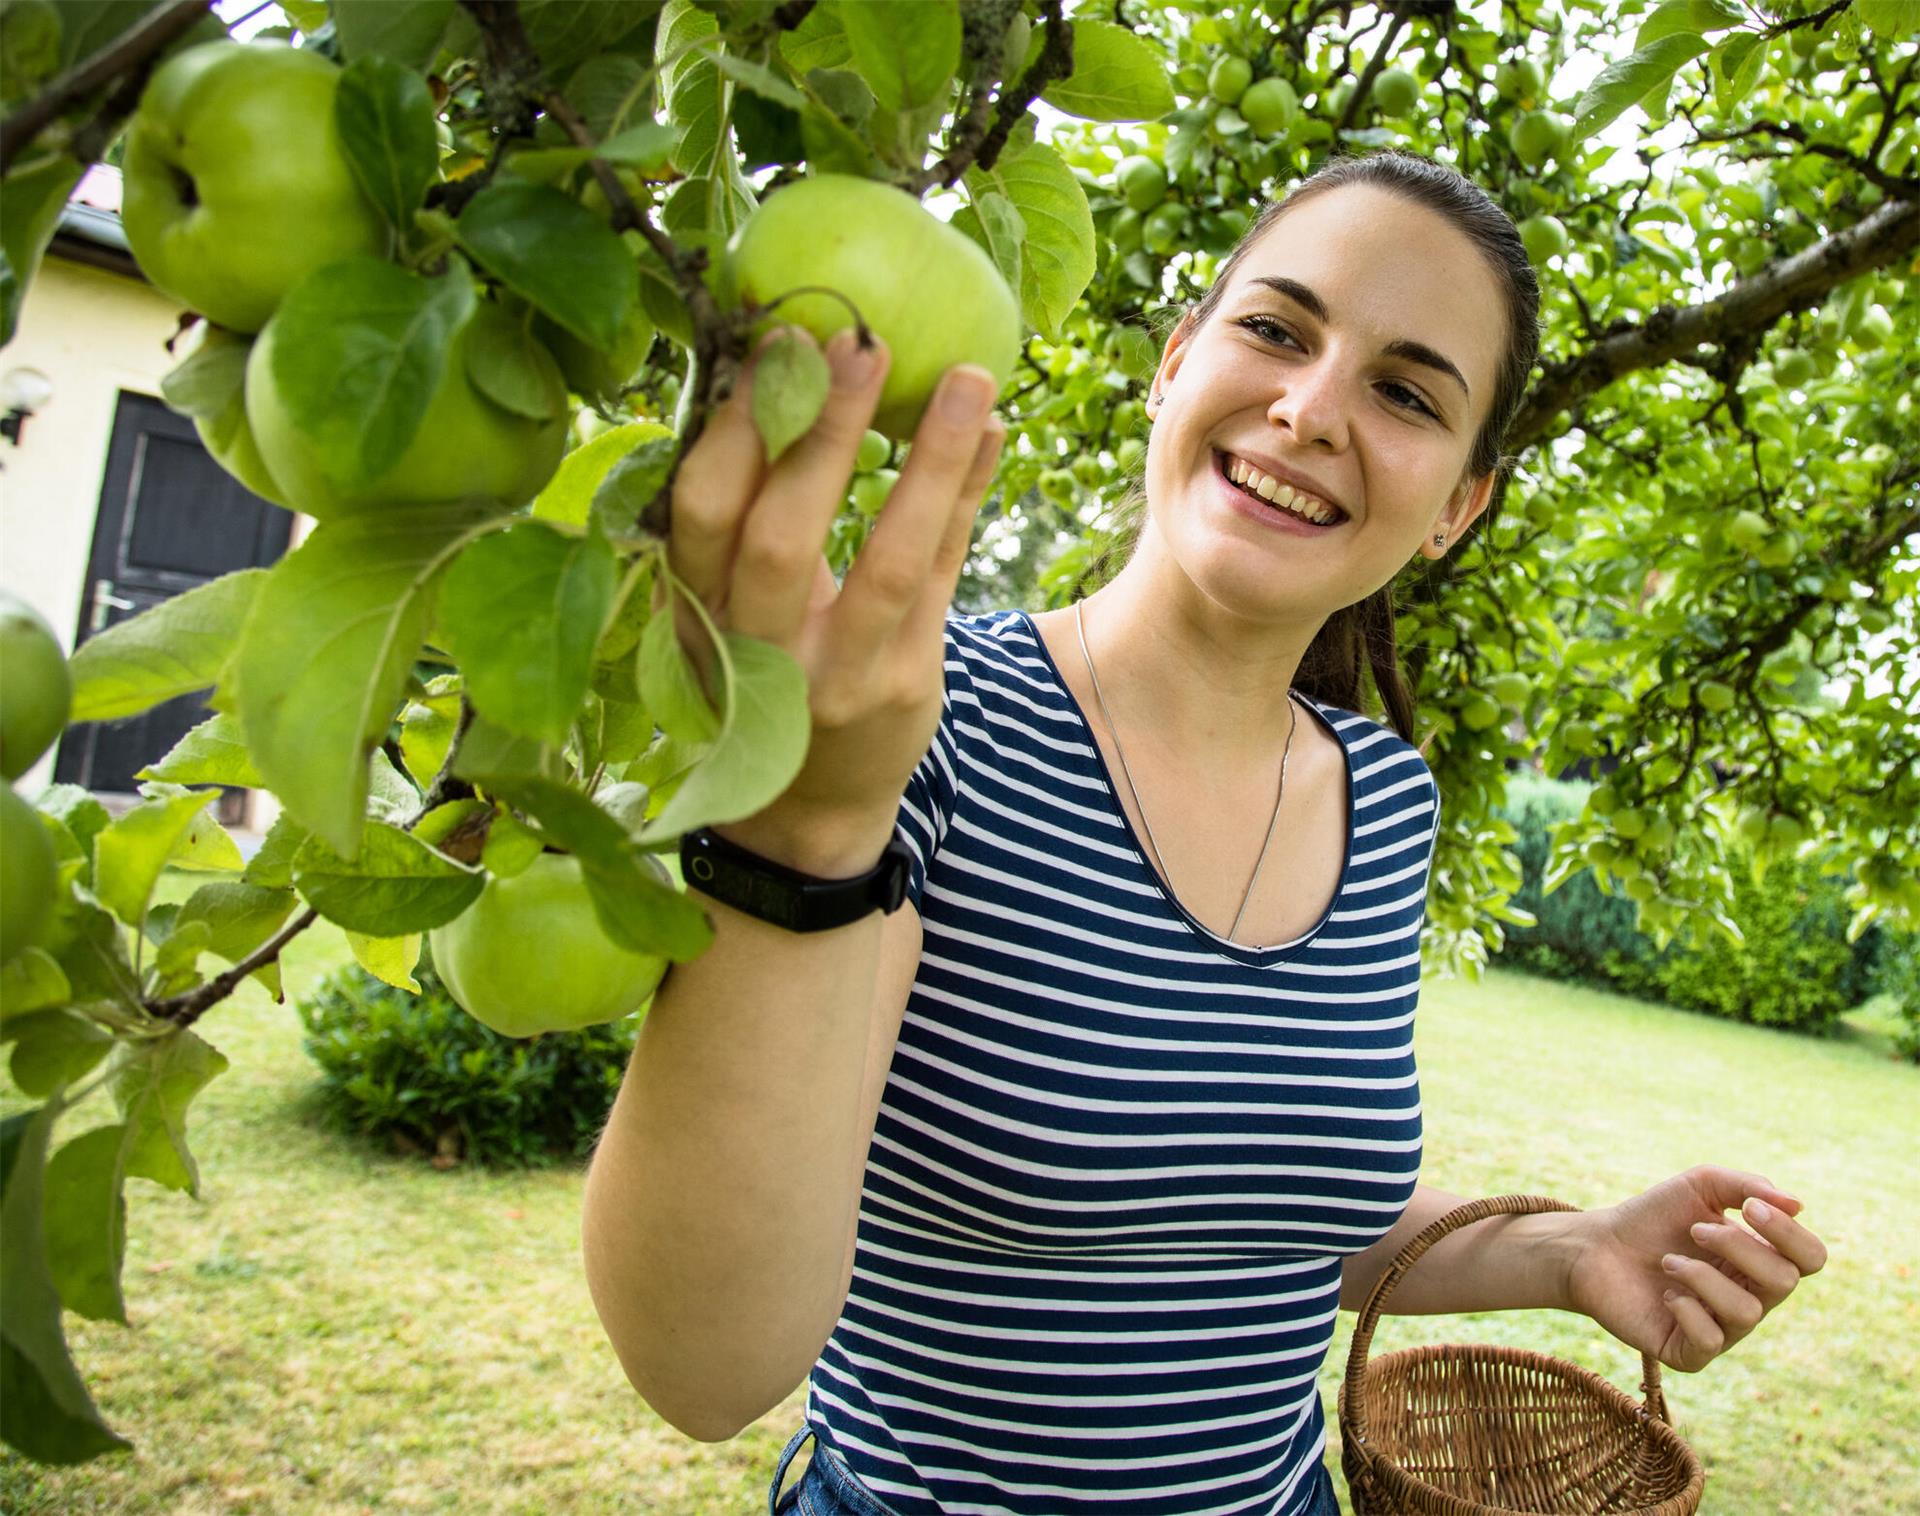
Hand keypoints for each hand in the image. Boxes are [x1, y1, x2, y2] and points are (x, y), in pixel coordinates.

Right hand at [667, 327, 1003, 873]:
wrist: (802, 810)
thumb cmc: (756, 669)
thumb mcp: (719, 604)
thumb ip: (732, 516)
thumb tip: (769, 367)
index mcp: (696, 611)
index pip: (702, 512)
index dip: (735, 427)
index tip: (773, 339)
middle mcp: (760, 649)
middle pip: (782, 533)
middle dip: (820, 431)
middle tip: (858, 339)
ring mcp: (839, 673)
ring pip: (887, 559)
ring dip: (928, 460)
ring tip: (967, 375)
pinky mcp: (906, 682)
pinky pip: (944, 578)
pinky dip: (965, 498)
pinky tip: (990, 431)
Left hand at [1565, 1164, 1827, 1372]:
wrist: (1596, 1245)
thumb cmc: (1652, 1216)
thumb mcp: (1700, 1186)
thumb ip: (1747, 1186)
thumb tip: (1798, 1205)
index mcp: (1761, 1260)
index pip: (1811, 1258)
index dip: (1789, 1234)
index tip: (1749, 1208)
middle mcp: (1752, 1298)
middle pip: (1784, 1281)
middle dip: (1739, 1247)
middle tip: (1696, 1229)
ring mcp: (1725, 1329)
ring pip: (1748, 1311)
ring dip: (1702, 1275)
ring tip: (1669, 1260)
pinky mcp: (1691, 1353)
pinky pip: (1711, 1339)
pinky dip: (1687, 1308)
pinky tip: (1666, 1294)